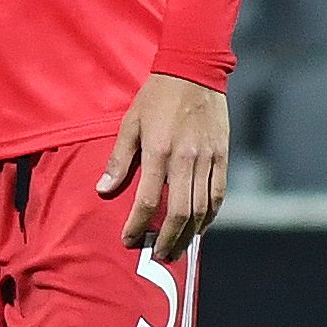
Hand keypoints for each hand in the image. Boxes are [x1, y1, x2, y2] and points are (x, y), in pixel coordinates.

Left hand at [99, 72, 229, 258]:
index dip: (138, 225)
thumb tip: (103, 189)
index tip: (128, 240)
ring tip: (177, 249)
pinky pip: (218, 194)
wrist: (194, 71)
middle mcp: (186, 159)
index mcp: (160, 151)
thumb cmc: (156, 97)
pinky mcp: (222, 156)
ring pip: (202, 208)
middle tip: (157, 256)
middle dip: (167, 239)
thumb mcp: (130, 123)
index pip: (149, 200)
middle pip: (180, 212)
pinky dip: (209, 216)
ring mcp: (208, 158)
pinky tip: (199, 228)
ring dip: (189, 234)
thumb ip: (119, 159)